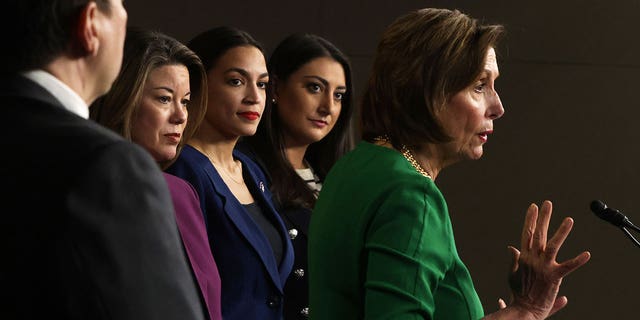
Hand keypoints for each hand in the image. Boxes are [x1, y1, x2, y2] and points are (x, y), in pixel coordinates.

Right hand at [506, 200, 590, 318]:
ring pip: (553, 245)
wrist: (524, 309)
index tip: (533, 207)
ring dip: (561, 232)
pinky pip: (568, 267)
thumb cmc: (518, 294)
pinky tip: (587, 254)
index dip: (530, 220)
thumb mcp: (512, 274)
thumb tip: (511, 247)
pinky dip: (578, 260)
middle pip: (538, 234)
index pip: (527, 234)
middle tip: (547, 203)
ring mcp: (543, 267)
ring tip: (569, 220)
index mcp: (523, 257)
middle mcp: (533, 259)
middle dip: (543, 217)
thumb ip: (514, 259)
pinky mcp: (554, 277)